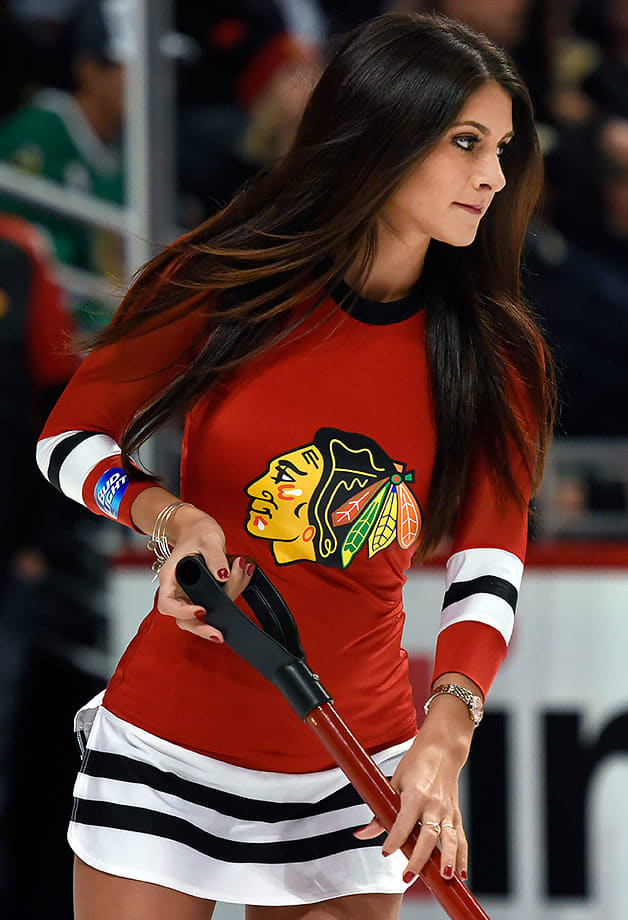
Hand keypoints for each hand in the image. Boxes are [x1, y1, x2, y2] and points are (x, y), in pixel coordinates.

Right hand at [155, 504, 255, 643]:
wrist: (197, 528)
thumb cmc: (198, 531)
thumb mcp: (208, 539)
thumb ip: (215, 557)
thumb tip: (223, 576)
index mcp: (170, 577)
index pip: (168, 603)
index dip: (182, 612)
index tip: (201, 611)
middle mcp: (177, 589)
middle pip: (183, 618)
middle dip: (201, 628)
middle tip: (218, 635)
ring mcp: (189, 594)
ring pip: (200, 616)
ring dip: (221, 612)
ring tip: (239, 581)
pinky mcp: (203, 594)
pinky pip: (216, 602)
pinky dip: (230, 594)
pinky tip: (242, 579)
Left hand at [353, 722, 469, 884]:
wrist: (442, 749)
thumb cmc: (416, 764)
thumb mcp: (394, 782)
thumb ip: (379, 812)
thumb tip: (361, 834)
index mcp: (416, 795)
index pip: (404, 822)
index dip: (394, 839)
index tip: (385, 852)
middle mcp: (434, 804)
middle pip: (429, 836)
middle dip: (419, 859)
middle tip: (408, 877)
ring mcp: (448, 811)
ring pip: (450, 840)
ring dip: (448, 860)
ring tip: (444, 879)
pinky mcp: (457, 815)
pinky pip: (461, 839)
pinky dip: (463, 857)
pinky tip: (461, 875)